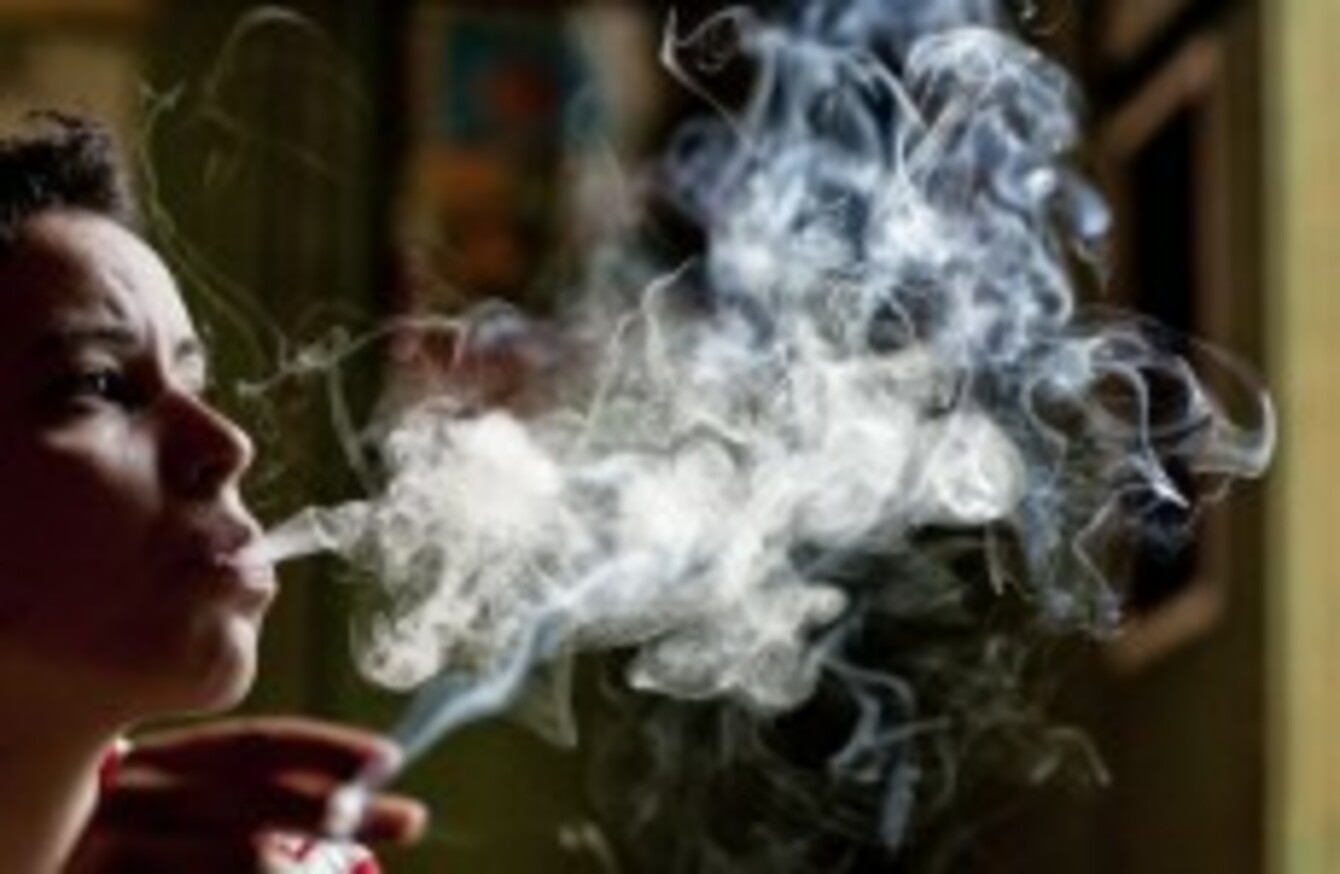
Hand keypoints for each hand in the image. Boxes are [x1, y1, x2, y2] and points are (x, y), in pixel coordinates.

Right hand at [66, 716, 426, 872]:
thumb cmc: (153, 854)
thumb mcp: (198, 817)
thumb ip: (262, 806)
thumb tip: (367, 809)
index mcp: (163, 761)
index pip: (257, 743)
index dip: (329, 748)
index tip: (390, 757)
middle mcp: (134, 797)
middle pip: (258, 799)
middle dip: (341, 808)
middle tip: (409, 817)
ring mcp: (115, 853)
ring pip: (245, 859)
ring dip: (306, 872)